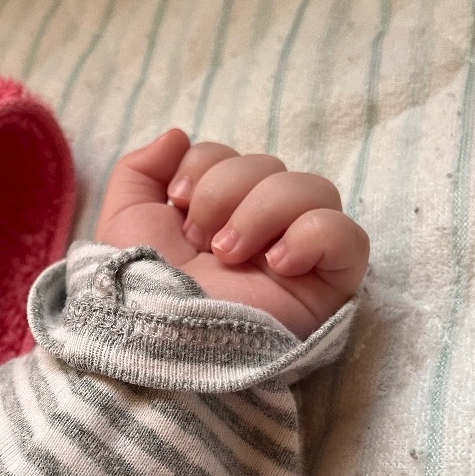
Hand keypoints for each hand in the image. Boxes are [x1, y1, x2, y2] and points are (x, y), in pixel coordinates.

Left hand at [94, 128, 368, 337]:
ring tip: (230, 254)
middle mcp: (263, 233)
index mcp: (220, 215)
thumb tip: (178, 136)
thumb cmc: (137, 287)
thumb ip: (142, 170)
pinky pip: (350, 237)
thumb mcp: (124, 219)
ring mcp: (298, 260)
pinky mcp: (327, 289)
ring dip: (264, 210)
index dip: (205, 166)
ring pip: (316, 189)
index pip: (234, 156)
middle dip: (227, 190)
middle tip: (202, 239)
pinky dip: (314, 236)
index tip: (176, 203)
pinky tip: (277, 263)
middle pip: (272, 166)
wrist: (153, 339)